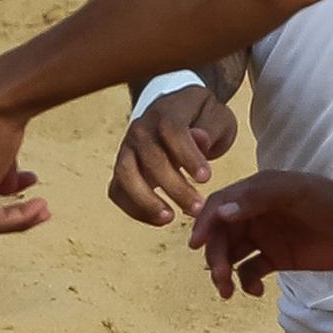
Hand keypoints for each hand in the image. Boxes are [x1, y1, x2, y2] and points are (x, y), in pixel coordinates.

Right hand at [106, 82, 237, 225]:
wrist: (176, 113)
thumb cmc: (201, 119)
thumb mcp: (215, 116)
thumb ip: (210, 128)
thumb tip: (200, 139)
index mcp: (166, 112)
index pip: (172, 131)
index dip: (188, 156)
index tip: (206, 178)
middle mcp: (141, 129)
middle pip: (151, 158)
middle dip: (174, 187)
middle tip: (198, 207)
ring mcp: (127, 148)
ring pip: (125, 175)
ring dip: (146, 200)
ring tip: (170, 218)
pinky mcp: (122, 168)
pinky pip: (117, 190)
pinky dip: (134, 208)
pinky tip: (159, 220)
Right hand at [188, 172, 332, 297]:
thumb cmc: (331, 203)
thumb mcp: (295, 192)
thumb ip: (257, 198)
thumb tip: (221, 214)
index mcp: (256, 192)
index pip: (219, 206)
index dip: (204, 224)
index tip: (195, 245)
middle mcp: (255, 213)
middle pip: (221, 234)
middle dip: (215, 256)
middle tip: (220, 278)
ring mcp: (265, 237)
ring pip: (232, 255)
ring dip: (224, 272)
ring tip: (229, 292)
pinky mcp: (277, 258)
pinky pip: (250, 271)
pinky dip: (246, 282)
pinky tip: (255, 291)